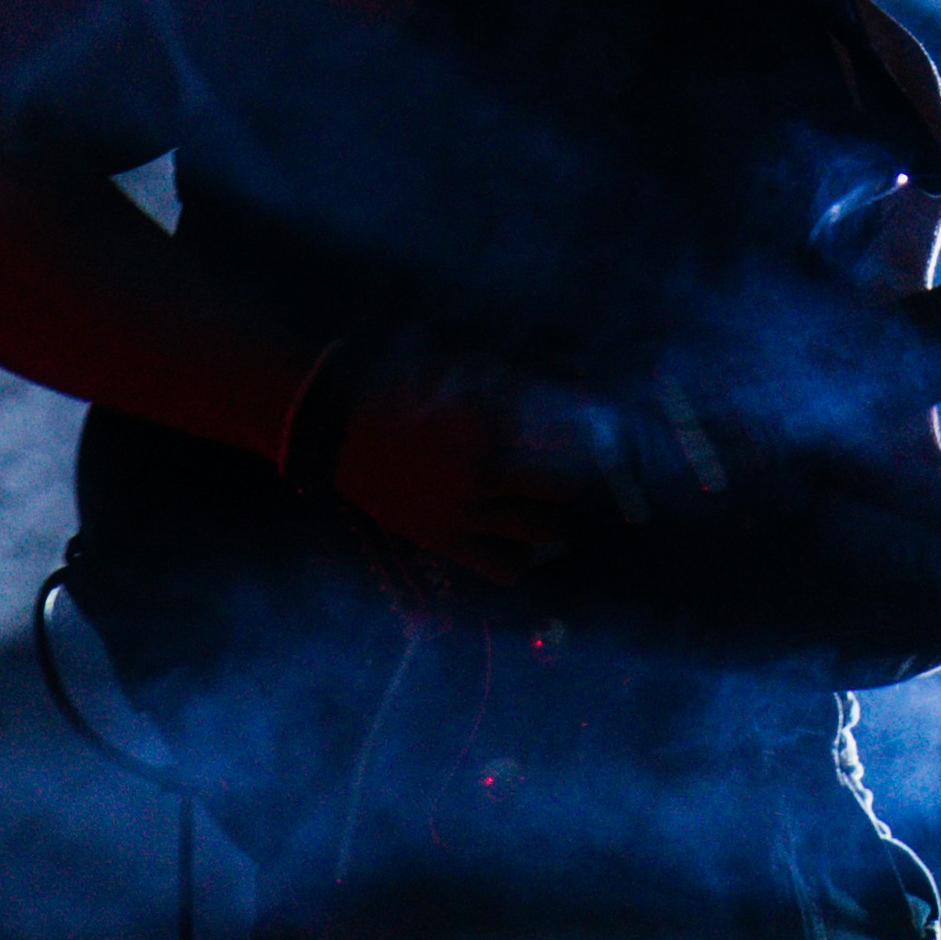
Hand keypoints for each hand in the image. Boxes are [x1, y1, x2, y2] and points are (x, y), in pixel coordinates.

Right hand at [324, 354, 616, 588]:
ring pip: (544, 529)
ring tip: (546, 502)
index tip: (603, 435)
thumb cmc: (405, 391)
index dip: (593, 435)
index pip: (566, 438)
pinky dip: (523, 556)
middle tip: (574, 468)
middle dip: (577, 475)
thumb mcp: (465, 372)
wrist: (337, 428)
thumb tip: (576, 395)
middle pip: (565, 487)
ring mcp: (463, 512)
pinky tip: (518, 538)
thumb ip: (522, 385)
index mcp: (487, 423)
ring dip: (555, 514)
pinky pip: (505, 568)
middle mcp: (481, 472)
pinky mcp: (443, 541)